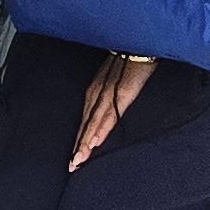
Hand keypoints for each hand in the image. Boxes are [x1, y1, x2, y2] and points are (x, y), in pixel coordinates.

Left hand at [70, 54, 154, 170]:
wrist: (137, 44)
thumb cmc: (127, 62)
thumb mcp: (114, 81)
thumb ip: (109, 97)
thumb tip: (104, 114)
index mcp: (96, 93)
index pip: (86, 120)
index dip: (80, 139)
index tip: (74, 156)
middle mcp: (97, 94)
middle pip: (86, 124)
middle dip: (79, 146)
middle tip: (72, 165)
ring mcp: (108, 94)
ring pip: (94, 122)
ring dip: (86, 141)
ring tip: (79, 158)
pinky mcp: (122, 94)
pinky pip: (110, 114)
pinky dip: (101, 128)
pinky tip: (95, 140)